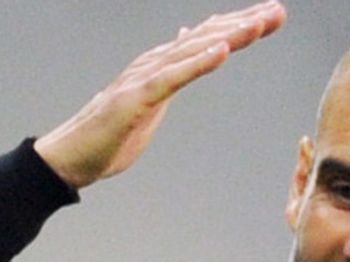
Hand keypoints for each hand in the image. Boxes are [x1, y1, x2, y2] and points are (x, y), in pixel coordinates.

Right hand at [34, 1, 285, 188]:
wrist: (70, 158)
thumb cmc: (108, 135)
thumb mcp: (150, 98)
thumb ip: (171, 73)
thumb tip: (189, 44)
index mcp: (161, 66)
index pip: (206, 39)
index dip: (239, 26)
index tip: (272, 17)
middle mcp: (154, 64)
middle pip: (206, 38)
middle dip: (244, 24)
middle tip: (279, 13)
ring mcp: (143, 79)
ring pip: (193, 51)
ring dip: (228, 36)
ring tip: (259, 24)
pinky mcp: (135, 99)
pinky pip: (172, 78)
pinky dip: (198, 63)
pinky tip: (222, 51)